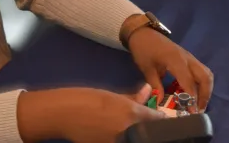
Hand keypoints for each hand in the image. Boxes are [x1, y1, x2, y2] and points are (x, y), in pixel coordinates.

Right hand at [17, 85, 165, 142]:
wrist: (64, 114)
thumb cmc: (89, 99)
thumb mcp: (113, 95)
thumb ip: (133, 97)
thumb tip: (148, 90)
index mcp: (132, 115)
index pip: (158, 121)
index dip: (163, 120)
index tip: (164, 119)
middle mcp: (130, 132)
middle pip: (150, 133)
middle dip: (152, 129)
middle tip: (150, 124)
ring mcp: (119, 142)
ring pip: (138, 138)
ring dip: (140, 134)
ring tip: (133, 126)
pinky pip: (125, 142)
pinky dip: (127, 138)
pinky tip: (121, 133)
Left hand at [127, 26, 213, 112]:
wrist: (143, 32)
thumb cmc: (143, 49)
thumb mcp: (146, 69)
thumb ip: (155, 85)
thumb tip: (161, 102)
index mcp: (176, 60)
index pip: (189, 81)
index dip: (192, 98)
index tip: (192, 112)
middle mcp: (187, 58)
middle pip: (205, 77)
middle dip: (205, 95)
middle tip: (198, 110)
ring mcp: (189, 57)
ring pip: (206, 73)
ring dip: (206, 89)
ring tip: (198, 104)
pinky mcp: (188, 58)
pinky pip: (201, 71)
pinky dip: (202, 83)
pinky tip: (193, 93)